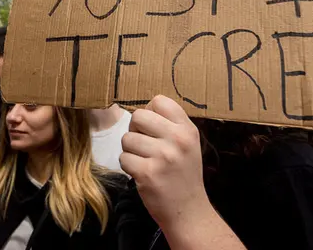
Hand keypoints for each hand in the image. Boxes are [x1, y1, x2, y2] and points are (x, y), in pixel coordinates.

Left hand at [120, 95, 209, 229]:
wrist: (188, 210)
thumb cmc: (183, 174)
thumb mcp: (188, 144)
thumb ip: (170, 124)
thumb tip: (142, 109)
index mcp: (187, 129)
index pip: (159, 101)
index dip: (150, 113)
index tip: (153, 128)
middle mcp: (177, 140)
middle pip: (138, 116)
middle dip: (135, 130)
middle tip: (144, 145)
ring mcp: (163, 157)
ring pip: (127, 138)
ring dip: (131, 150)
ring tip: (145, 161)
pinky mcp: (147, 173)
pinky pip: (123, 158)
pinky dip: (128, 166)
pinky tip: (141, 173)